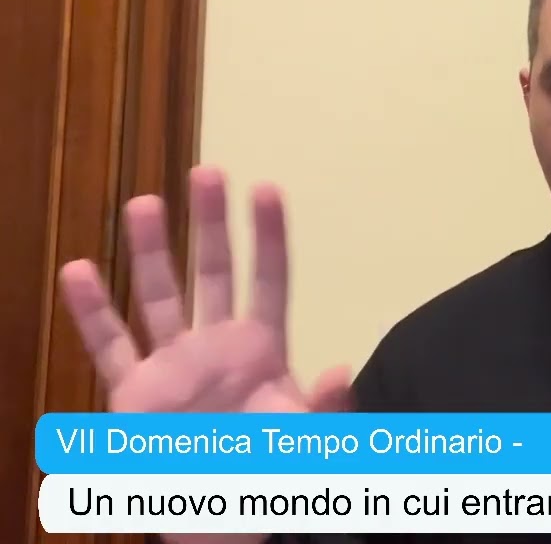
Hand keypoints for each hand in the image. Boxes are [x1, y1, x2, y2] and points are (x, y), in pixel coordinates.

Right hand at [58, 166, 348, 543]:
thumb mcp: (307, 443)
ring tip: (143, 202)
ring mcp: (173, 365)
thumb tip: (340, 368)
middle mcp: (216, 346)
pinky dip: (92, 311)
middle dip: (209, 224)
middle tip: (206, 172)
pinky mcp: (134, 395)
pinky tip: (80, 270)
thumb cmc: (272, 478)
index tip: (266, 188)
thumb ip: (325, 407)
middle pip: (213, 273)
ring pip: (158, 296)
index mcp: (262, 350)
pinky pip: (110, 346)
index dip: (269, 236)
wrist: (224, 523)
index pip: (269, 280)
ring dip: (151, 251)